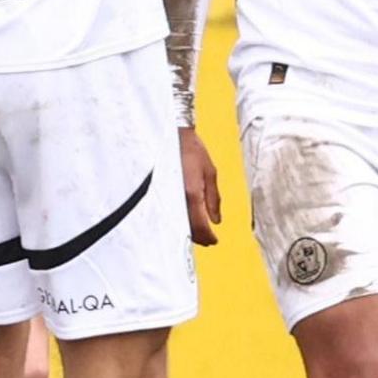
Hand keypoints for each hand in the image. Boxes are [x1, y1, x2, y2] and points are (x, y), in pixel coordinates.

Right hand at [179, 126, 221, 245]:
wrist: (174, 136)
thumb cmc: (193, 151)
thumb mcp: (210, 173)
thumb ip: (213, 199)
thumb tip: (216, 220)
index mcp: (193, 193)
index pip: (199, 225)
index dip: (207, 237)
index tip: (214, 241)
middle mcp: (178, 198)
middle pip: (187, 229)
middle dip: (199, 237)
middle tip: (208, 240)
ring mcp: (168, 196)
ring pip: (178, 223)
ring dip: (189, 231)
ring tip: (200, 232)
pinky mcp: (161, 192)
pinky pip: (171, 213)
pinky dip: (180, 221)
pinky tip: (185, 220)